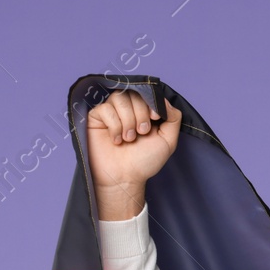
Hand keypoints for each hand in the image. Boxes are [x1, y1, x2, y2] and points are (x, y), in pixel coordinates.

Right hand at [87, 89, 181, 219]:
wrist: (125, 178)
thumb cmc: (144, 162)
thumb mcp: (168, 141)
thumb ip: (173, 119)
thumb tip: (165, 100)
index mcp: (143, 111)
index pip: (146, 92)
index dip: (151, 102)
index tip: (155, 119)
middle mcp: (127, 109)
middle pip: (133, 93)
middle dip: (140, 114)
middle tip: (141, 133)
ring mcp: (111, 111)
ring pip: (119, 98)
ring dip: (128, 120)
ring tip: (129, 138)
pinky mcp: (96, 117)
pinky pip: (105, 108)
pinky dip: (114, 125)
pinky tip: (116, 140)